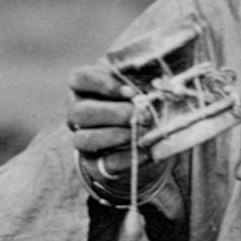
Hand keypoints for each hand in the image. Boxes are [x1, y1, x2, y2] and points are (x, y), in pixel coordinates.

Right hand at [66, 56, 138, 201]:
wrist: (141, 131)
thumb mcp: (140, 83)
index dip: (101, 83)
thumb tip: (163, 82)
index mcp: (84, 87)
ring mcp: (82, 139)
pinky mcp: (94, 163)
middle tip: (142, 116)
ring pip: (83, 140)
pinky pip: (103, 163)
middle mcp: (77, 113)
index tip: (129, 91)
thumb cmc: (138, 98)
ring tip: (141, 133)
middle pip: (80, 112)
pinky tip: (146, 152)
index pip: (79, 79)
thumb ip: (145, 77)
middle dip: (113, 114)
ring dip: (115, 136)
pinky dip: (126, 158)